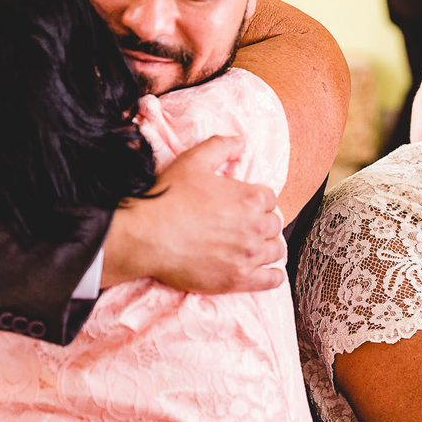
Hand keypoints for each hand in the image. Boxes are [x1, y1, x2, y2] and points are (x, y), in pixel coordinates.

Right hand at [100, 135, 285, 292]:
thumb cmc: (169, 197)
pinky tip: (262, 270)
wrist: (147, 236)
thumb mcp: (193, 161)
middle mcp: (256, 226)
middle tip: (242, 227)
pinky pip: (272, 280)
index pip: (270, 199)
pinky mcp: (239, 279)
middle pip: (274, 224)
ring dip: (266, 247)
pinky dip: (271, 275)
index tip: (242, 207)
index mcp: (251, 198)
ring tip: (250, 247)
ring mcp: (249, 256)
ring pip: (275, 250)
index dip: (256, 201)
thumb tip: (241, 141)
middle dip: (261, 223)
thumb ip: (221, 146)